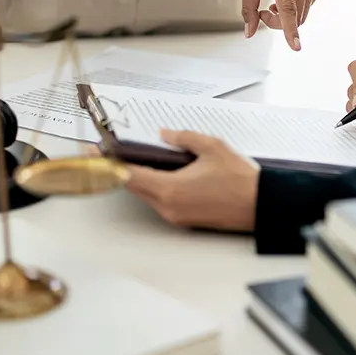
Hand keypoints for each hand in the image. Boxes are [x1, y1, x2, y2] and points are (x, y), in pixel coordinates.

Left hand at [120, 129, 259, 230]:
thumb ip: (183, 138)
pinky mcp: (185, 220)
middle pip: (134, 187)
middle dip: (121, 169)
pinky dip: (155, 187)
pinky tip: (160, 173)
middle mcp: (168, 206)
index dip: (108, 163)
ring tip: (134, 159)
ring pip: (147, 195)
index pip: (128, 175)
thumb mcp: (212, 147)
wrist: (261, 206)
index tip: (94, 153)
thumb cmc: (240, 179)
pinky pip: (161, 201)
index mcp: (170, 189)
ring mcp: (176, 216)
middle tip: (111, 152)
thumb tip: (165, 134)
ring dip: (138, 178)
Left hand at [241, 0, 325, 50]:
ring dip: (290, 13)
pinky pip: (311, 0)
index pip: (288, 9)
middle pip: (296, 16)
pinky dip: (299, 3)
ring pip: (304, 11)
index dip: (290, 30)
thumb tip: (249, 31)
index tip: (295, 46)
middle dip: (280, 22)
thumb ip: (249, 5)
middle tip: (265, 11)